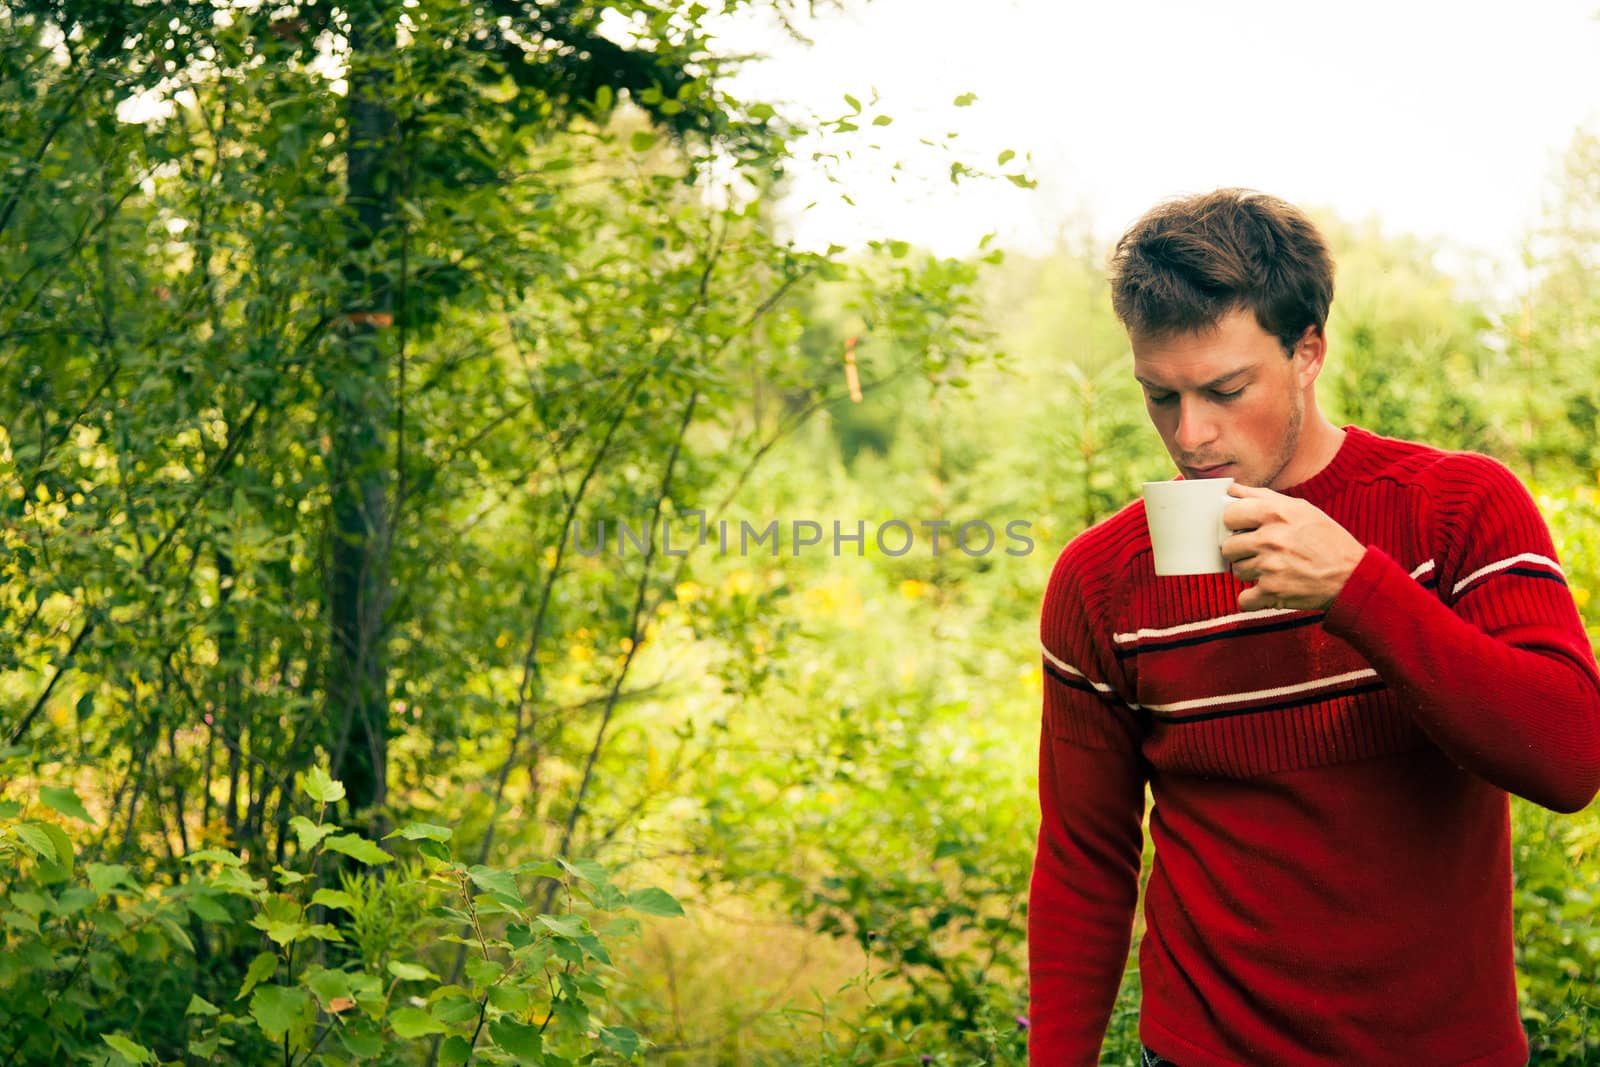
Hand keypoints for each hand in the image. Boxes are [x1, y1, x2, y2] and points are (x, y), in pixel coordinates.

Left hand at [1221, 483, 1367, 611]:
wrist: (1353, 576)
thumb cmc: (1328, 540)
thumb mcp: (1301, 509)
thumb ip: (1263, 497)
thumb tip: (1232, 491)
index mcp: (1274, 513)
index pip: (1229, 515)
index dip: (1235, 524)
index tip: (1244, 529)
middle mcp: (1269, 538)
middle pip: (1228, 546)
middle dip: (1242, 551)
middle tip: (1262, 552)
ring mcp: (1269, 566)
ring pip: (1237, 571)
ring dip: (1252, 573)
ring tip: (1274, 569)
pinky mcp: (1272, 592)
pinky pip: (1244, 598)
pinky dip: (1255, 598)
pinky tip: (1270, 589)